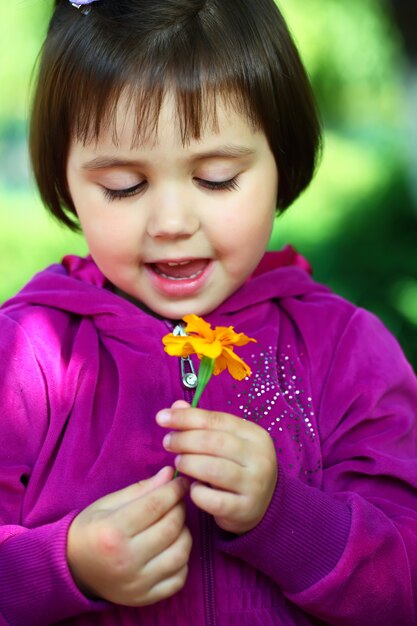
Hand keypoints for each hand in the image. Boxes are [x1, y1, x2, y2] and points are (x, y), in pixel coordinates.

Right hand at [67, 466, 191, 605]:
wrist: (71, 568)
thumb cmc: (91, 529)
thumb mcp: (109, 503)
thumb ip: (141, 489)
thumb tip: (170, 474)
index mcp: (113, 531)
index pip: (156, 504)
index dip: (174, 489)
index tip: (181, 481)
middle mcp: (126, 560)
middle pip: (171, 527)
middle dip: (180, 507)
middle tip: (177, 500)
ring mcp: (137, 583)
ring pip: (180, 553)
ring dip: (184, 533)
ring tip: (174, 524)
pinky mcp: (144, 598)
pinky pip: (179, 578)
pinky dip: (182, 561)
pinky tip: (171, 548)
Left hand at [156, 401, 276, 534]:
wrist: (264, 504)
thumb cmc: (238, 466)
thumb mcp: (226, 441)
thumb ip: (202, 424)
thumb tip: (176, 406)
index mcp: (254, 434)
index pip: (216, 420)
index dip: (186, 417)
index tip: (161, 418)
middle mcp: (259, 457)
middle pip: (214, 442)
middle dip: (185, 440)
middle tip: (167, 443)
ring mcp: (254, 484)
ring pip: (214, 469)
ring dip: (189, 463)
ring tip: (179, 462)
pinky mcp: (246, 509)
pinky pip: (214, 500)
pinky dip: (197, 493)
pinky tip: (193, 488)